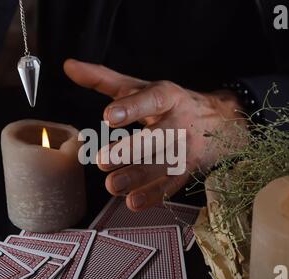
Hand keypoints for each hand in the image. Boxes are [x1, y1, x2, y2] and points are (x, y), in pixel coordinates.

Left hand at [64, 59, 247, 210]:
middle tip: (102, 160)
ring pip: (165, 165)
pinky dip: (155, 196)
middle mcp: (181, 122)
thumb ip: (104, 79)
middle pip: (159, 137)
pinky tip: (134, 202)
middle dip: (131, 150)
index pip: (153, 99)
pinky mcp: (188, 170)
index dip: (132, 108)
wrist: (219, 122)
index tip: (108, 117)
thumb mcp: (141, 87)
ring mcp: (187, 149)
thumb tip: (69, 66)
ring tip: (113, 186)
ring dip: (139, 177)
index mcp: (169, 97)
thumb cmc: (170, 104)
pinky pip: (173, 185)